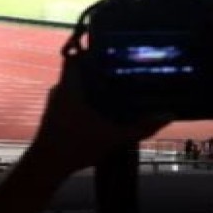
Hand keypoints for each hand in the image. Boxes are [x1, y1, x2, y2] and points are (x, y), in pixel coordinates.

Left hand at [27, 60, 170, 174]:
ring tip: (116, 82)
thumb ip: (140, 128)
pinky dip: (86, 95)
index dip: (91, 47)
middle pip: (78, 67)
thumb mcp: (112, 138)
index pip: (75, 54)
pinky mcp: (55, 113)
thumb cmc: (75, 147)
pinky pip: (72, 95)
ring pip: (75, 82)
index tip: (111, 45)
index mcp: (70, 86)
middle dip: (98, 65)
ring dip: (92, 81)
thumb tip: (167, 115)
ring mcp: (56, 101)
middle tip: (122, 63)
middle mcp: (60, 88)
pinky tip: (102, 104)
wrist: (45, 167)